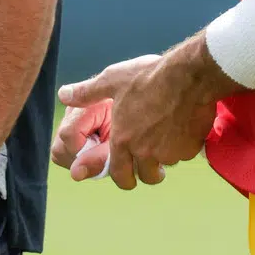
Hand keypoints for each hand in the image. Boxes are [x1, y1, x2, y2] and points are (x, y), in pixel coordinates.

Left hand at [59, 40, 227, 190]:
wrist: (189, 75)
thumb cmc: (148, 77)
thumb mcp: (112, 80)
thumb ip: (87, 93)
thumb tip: (64, 95)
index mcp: (123, 139)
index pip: (119, 176)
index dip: (123, 179)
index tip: (127, 176)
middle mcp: (145, 151)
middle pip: (146, 177)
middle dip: (146, 173)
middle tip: (150, 162)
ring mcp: (169, 151)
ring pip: (166, 164)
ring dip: (164, 158)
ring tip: (166, 139)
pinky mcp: (190, 148)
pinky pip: (184, 154)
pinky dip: (183, 147)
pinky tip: (182, 128)